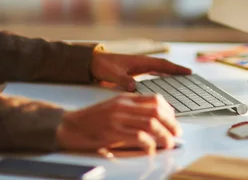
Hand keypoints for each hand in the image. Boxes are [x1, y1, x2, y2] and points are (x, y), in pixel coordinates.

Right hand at [56, 94, 179, 153]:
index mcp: (125, 98)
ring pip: (150, 123)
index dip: (170, 111)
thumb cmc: (92, 120)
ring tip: (169, 143)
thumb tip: (154, 121)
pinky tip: (151, 149)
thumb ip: (132, 110)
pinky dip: (149, 144)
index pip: (155, 99)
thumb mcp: (114, 107)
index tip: (174, 121)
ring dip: (164, 135)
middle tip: (176, 133)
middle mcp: (123, 106)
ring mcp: (117, 118)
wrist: (70, 126)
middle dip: (171, 123)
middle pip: (157, 111)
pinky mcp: (111, 132)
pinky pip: (137, 136)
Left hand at [90, 50, 191, 90]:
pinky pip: (152, 74)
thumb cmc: (102, 66)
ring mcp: (139, 66)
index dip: (175, 69)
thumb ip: (123, 80)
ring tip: (181, 79)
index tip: (188, 72)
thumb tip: (134, 87)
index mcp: (140, 61)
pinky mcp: (134, 71)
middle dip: (176, 70)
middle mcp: (142, 63)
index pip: (162, 65)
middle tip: (189, 76)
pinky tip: (164, 82)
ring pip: (158, 70)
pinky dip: (160, 76)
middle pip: (163, 66)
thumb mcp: (112, 74)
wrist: (92, 63)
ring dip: (169, 73)